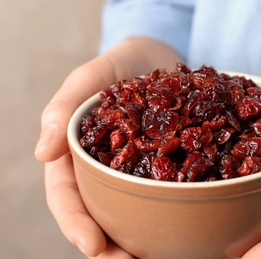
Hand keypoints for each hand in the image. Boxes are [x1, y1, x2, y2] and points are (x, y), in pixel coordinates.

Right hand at [35, 38, 180, 257]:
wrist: (156, 56)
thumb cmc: (116, 64)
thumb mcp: (87, 78)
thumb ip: (62, 109)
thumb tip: (41, 153)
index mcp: (78, 156)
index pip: (68, 197)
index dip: (76, 224)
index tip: (94, 247)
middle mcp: (105, 170)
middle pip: (98, 214)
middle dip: (109, 245)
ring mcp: (134, 170)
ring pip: (129, 211)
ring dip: (138, 238)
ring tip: (157, 257)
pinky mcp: (162, 164)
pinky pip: (164, 190)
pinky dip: (168, 211)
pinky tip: (186, 224)